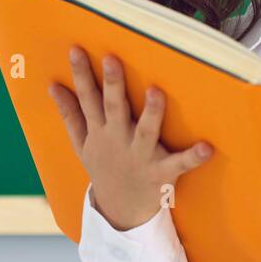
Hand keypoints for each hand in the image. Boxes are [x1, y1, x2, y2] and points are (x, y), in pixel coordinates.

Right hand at [48, 45, 212, 230]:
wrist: (120, 212)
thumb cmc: (105, 168)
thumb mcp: (82, 144)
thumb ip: (70, 115)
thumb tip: (53, 86)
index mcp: (99, 132)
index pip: (88, 98)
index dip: (81, 74)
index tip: (76, 49)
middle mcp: (118, 140)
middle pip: (113, 108)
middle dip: (112, 84)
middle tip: (111, 59)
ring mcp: (140, 156)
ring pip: (145, 131)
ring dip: (151, 112)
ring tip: (156, 91)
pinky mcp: (162, 172)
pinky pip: (179, 163)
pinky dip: (193, 156)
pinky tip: (207, 147)